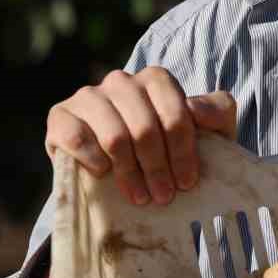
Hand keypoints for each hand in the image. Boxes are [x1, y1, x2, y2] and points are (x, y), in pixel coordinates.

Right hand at [45, 67, 236, 205]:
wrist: (125, 166)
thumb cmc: (170, 148)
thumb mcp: (209, 131)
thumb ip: (217, 112)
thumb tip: (195, 109)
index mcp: (156, 79)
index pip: (175, 115)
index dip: (183, 153)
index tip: (187, 183)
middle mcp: (121, 81)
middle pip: (145, 128)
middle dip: (158, 168)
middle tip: (163, 197)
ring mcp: (88, 96)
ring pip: (114, 135)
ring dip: (129, 172)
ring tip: (139, 197)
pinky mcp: (60, 116)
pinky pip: (76, 137)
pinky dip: (93, 159)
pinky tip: (103, 174)